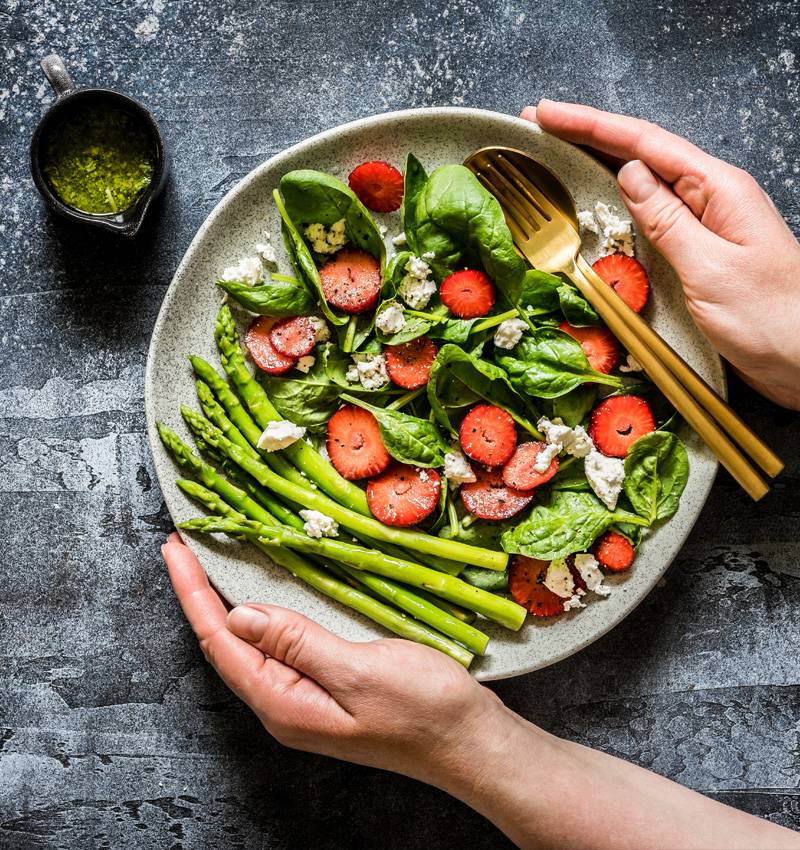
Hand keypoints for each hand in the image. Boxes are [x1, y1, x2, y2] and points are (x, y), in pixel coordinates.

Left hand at [162, 533, 799, 848]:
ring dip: (229, 602)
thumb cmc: (424, 709)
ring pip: (252, 644)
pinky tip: (267, 596)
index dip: (193, 592)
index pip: (221, 640)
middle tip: (185, 547)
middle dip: (201, 594)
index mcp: (283, 702)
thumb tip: (238, 615)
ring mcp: (306, 699)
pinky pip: (281, 647)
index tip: (174, 549)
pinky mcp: (327, 689)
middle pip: (227, 644)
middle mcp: (285, 703)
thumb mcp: (358, 671)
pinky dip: (265, 613)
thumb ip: (297, 642)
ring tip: (211, 564)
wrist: (472, 744)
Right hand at [522, 100, 799, 409]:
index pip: (646, 143)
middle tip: (539, 124)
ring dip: (597, 166)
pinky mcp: (694, 253)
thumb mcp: (710, 268)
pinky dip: (615, 204)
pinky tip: (595, 202)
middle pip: (641, 154)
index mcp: (718, 190)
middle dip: (587, 136)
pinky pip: (648, 218)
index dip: (591, 125)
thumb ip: (667, 220)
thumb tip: (628, 175)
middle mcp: (710, 199)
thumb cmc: (771, 319)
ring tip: (555, 153)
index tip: (548, 114)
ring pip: (641, 183)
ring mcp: (702, 225)